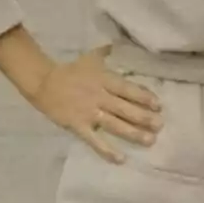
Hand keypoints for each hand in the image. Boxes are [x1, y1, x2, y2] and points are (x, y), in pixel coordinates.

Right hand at [26, 48, 163, 164]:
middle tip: (160, 125)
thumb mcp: (90, 58)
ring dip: (133, 133)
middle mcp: (100, 96)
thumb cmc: (70, 71)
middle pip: (125, 108)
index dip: (143, 97)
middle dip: (144, 117)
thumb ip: (105, 52)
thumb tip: (115, 44)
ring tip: (150, 140)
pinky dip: (107, 150)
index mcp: (104, 80)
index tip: (158, 105)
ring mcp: (89, 112)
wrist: (43, 83)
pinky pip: (94, 140)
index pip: (127, 89)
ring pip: (114, 124)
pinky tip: (121, 159)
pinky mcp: (78, 126)